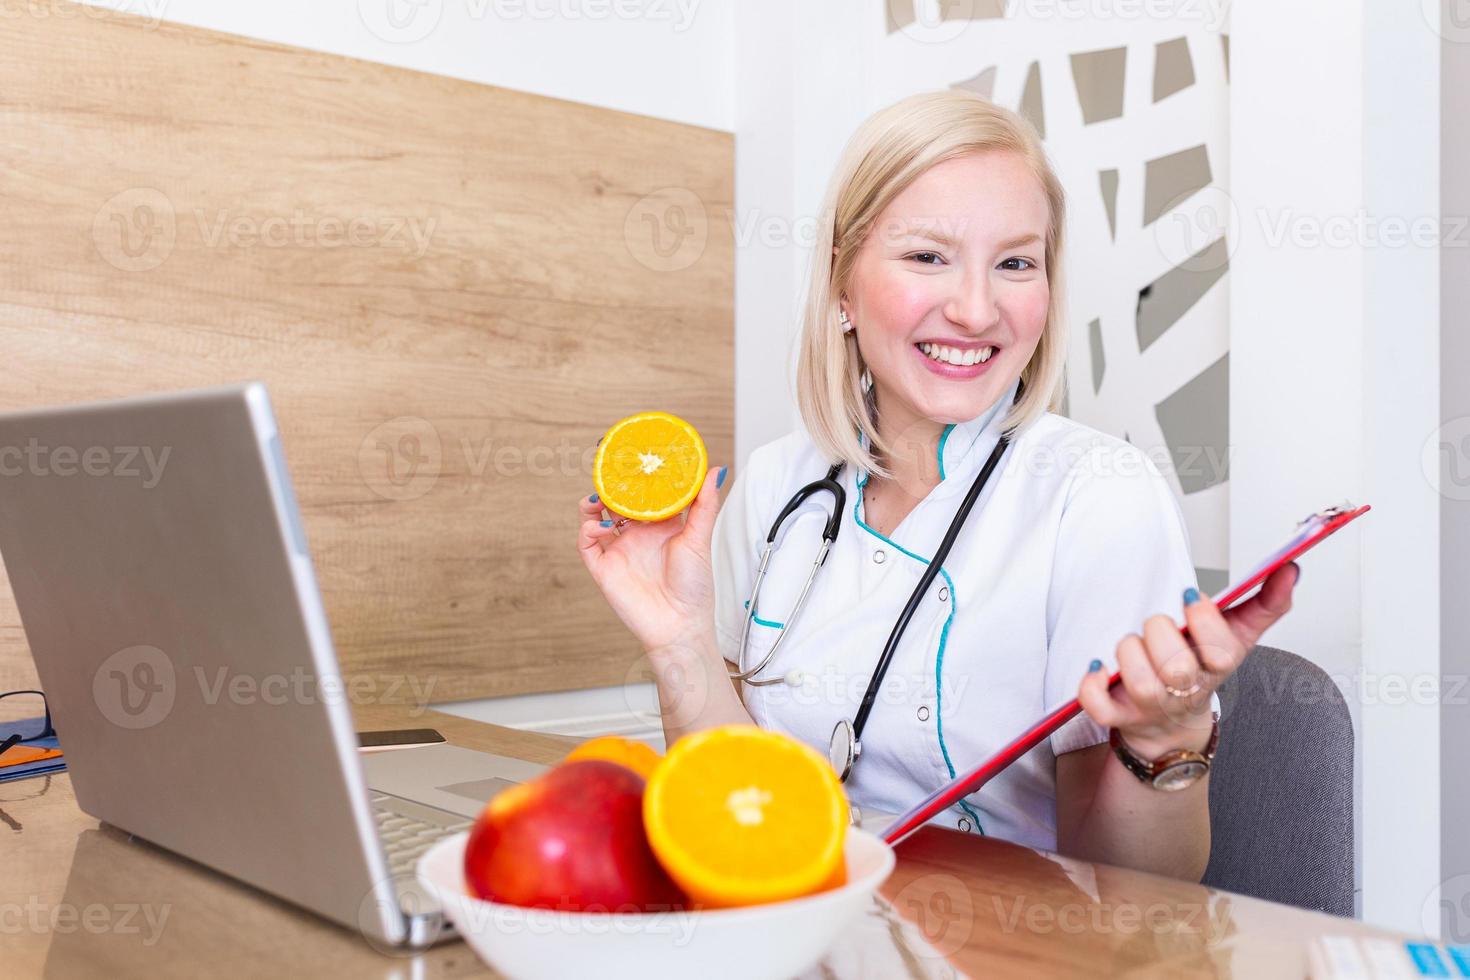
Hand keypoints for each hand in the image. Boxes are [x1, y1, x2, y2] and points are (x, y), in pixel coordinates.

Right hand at [576, 466, 726, 656]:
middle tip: (610, 462)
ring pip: (596, 517)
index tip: (638, 453)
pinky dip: (588, 529)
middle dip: (611, 483)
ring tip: (601, 493)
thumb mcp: (700, 539)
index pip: (645, 493)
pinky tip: (601, 524)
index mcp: (660, 525)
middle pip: (617, 501)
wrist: (679, 626)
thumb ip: (704, 505)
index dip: (639, 475)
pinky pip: (587, 543)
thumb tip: (716, 470)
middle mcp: (637, 534)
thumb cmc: (695, 587)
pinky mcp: (604, 567)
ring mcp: (619, 550)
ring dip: (594, 502)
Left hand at [1077, 563, 1300, 756]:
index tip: (1190, 598)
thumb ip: (1265, 602)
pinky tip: (1099, 668)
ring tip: (1133, 645)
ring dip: (1129, 654)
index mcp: (1217, 667)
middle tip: (1159, 624)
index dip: (1204, 620)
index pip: (1220, 650)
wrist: (1171, 721)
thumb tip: (1289, 570)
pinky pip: (1101, 708)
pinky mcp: (1120, 716)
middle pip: (1177, 669)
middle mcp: (1186, 690)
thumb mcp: (1236, 635)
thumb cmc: (1200, 669)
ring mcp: (1152, 706)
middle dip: (1161, 635)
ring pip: (1141, 684)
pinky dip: (1093, 687)